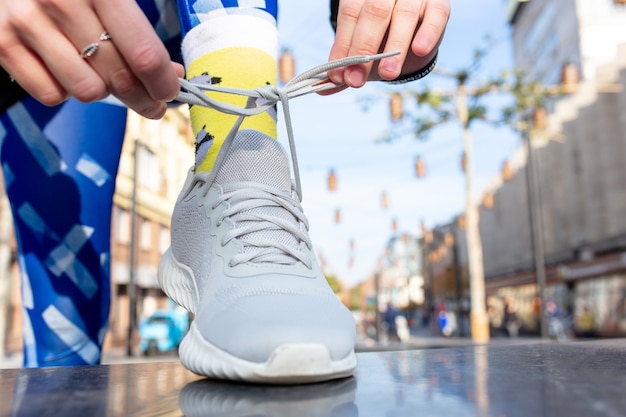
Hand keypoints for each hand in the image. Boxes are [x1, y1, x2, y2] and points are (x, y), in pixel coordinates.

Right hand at [0, 0, 183, 118]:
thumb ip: (142, 31)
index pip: (144, 54)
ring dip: (99, 89)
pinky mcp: (3, 43)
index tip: (170, 92)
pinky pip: (52, 95)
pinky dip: (63, 89)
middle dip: (143, 98)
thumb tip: (173, 75)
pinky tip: (63, 67)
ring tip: (97, 71)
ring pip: (87, 91)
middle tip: (151, 102)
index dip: (163, 82)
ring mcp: (27, 23)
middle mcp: (60, 1)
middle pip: (119, 77)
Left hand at [328, 0, 449, 89]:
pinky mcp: (438, 3)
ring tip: (387, 74)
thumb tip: (322, 88)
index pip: (349, 15)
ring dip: (395, 47)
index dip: (342, 45)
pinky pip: (436, 15)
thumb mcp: (362, 49)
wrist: (418, 30)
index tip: (338, 75)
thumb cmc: (383, 37)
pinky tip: (419, 50)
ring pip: (404, 15)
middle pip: (374, 13)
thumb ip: (345, 64)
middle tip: (356, 80)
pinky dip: (428, 33)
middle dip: (364, 49)